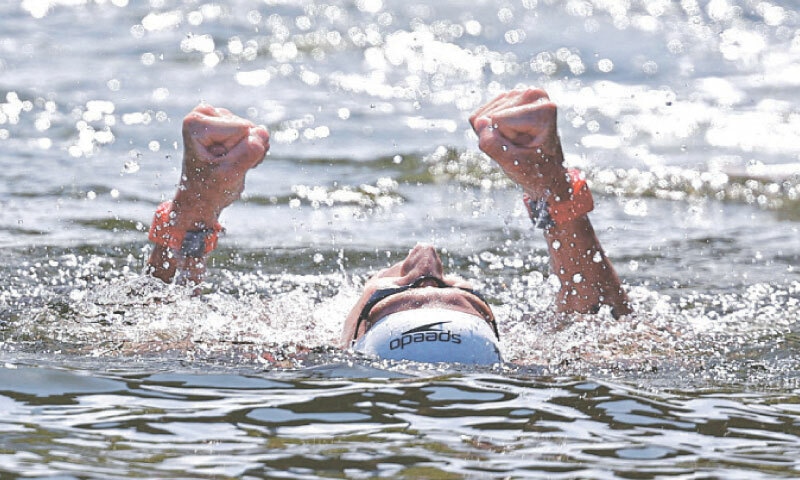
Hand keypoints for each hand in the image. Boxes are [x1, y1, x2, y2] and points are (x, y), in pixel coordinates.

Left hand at [174, 104, 269, 227]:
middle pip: (247, 128)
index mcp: (197, 122)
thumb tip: (263, 132)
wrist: (202, 200)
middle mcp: (205, 114)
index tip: (221, 165)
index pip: (242, 129)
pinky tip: (236, 160)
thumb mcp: (230, 174)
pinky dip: (252, 151)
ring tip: (230, 165)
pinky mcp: (229, 123)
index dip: (238, 152)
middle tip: (226, 167)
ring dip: (249, 152)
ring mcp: (217, 117)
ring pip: (254, 131)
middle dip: (244, 151)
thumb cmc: (210, 189)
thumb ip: (248, 152)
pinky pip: (256, 134)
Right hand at [470, 88, 567, 199]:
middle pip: (491, 115)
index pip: (498, 120)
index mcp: (543, 109)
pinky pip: (479, 115)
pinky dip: (488, 130)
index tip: (525, 149)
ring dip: (494, 134)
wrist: (547, 171)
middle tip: (519, 147)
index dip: (506, 140)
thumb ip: (493, 144)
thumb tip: (479, 122)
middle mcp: (534, 95)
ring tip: (516, 143)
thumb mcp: (514, 164)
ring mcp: (520, 94)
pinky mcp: (508, 98)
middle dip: (499, 136)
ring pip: (482, 116)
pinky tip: (508, 136)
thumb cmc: (535, 170)